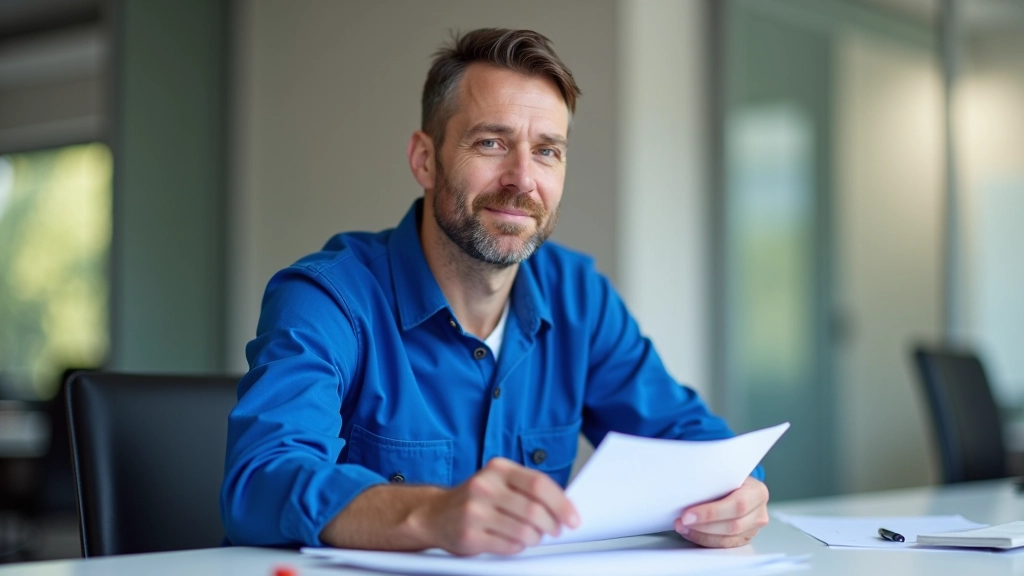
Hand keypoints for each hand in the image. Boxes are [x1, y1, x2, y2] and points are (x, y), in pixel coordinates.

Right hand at [408, 457, 579, 555]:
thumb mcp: (499, 481)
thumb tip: (565, 505)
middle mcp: (484, 486)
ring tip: (532, 536)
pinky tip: (513, 540)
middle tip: (555, 530)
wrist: (434, 514)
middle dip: (552, 525)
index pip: (539, 484)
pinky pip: (509, 546)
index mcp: (497, 468)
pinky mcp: (470, 535)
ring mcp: (475, 511)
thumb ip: (527, 488)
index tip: (573, 518)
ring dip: (535, 538)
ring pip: (524, 532)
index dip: (561, 503)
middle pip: (534, 510)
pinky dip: (518, 547)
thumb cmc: (476, 498)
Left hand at [674, 476, 768, 547]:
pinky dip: (704, 540)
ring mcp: (753, 528)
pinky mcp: (744, 539)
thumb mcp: (726, 473)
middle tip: (682, 521)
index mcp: (757, 492)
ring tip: (683, 527)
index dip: (711, 512)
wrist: (738, 485)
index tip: (688, 514)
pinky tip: (691, 533)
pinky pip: (723, 545)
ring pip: (727, 539)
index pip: (738, 505)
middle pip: (733, 525)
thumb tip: (688, 490)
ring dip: (701, 534)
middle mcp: (759, 512)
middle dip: (703, 525)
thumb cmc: (730, 478)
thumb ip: (714, 481)